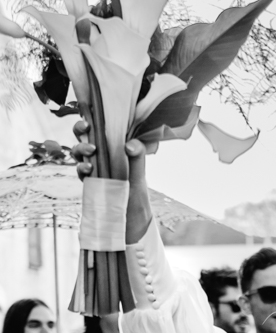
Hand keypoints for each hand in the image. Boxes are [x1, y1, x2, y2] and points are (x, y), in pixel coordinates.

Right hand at [73, 120, 152, 243]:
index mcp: (115, 149)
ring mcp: (94, 170)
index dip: (93, 116)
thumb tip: (130, 144)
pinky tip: (88, 168)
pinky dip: (81, 167)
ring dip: (81, 147)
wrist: (132, 224)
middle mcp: (102, 157)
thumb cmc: (137, 197)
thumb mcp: (139, 177)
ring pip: (79, 152)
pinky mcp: (89, 183)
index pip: (102, 128)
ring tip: (91, 150)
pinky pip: (80, 171)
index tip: (90, 109)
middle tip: (86, 127)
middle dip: (80, 128)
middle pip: (85, 136)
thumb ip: (137, 159)